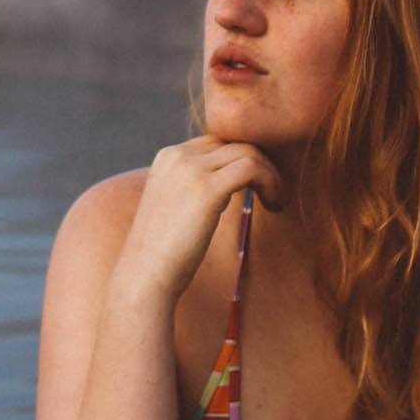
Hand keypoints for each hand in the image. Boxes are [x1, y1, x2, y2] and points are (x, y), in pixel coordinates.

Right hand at [111, 134, 284, 307]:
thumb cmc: (163, 253)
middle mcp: (178, 156)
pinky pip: (252, 168)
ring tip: (275, 201)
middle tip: (273, 193)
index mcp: (168, 157)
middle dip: (261, 163)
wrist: (144, 277)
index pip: (217, 142)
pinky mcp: (207, 189)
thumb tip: (229, 185)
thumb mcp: (175, 207)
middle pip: (235, 142)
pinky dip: (270, 182)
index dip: (242, 160)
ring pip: (248, 151)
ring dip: (270, 174)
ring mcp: (191, 169)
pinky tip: (274, 205)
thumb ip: (195, 187)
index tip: (256, 186)